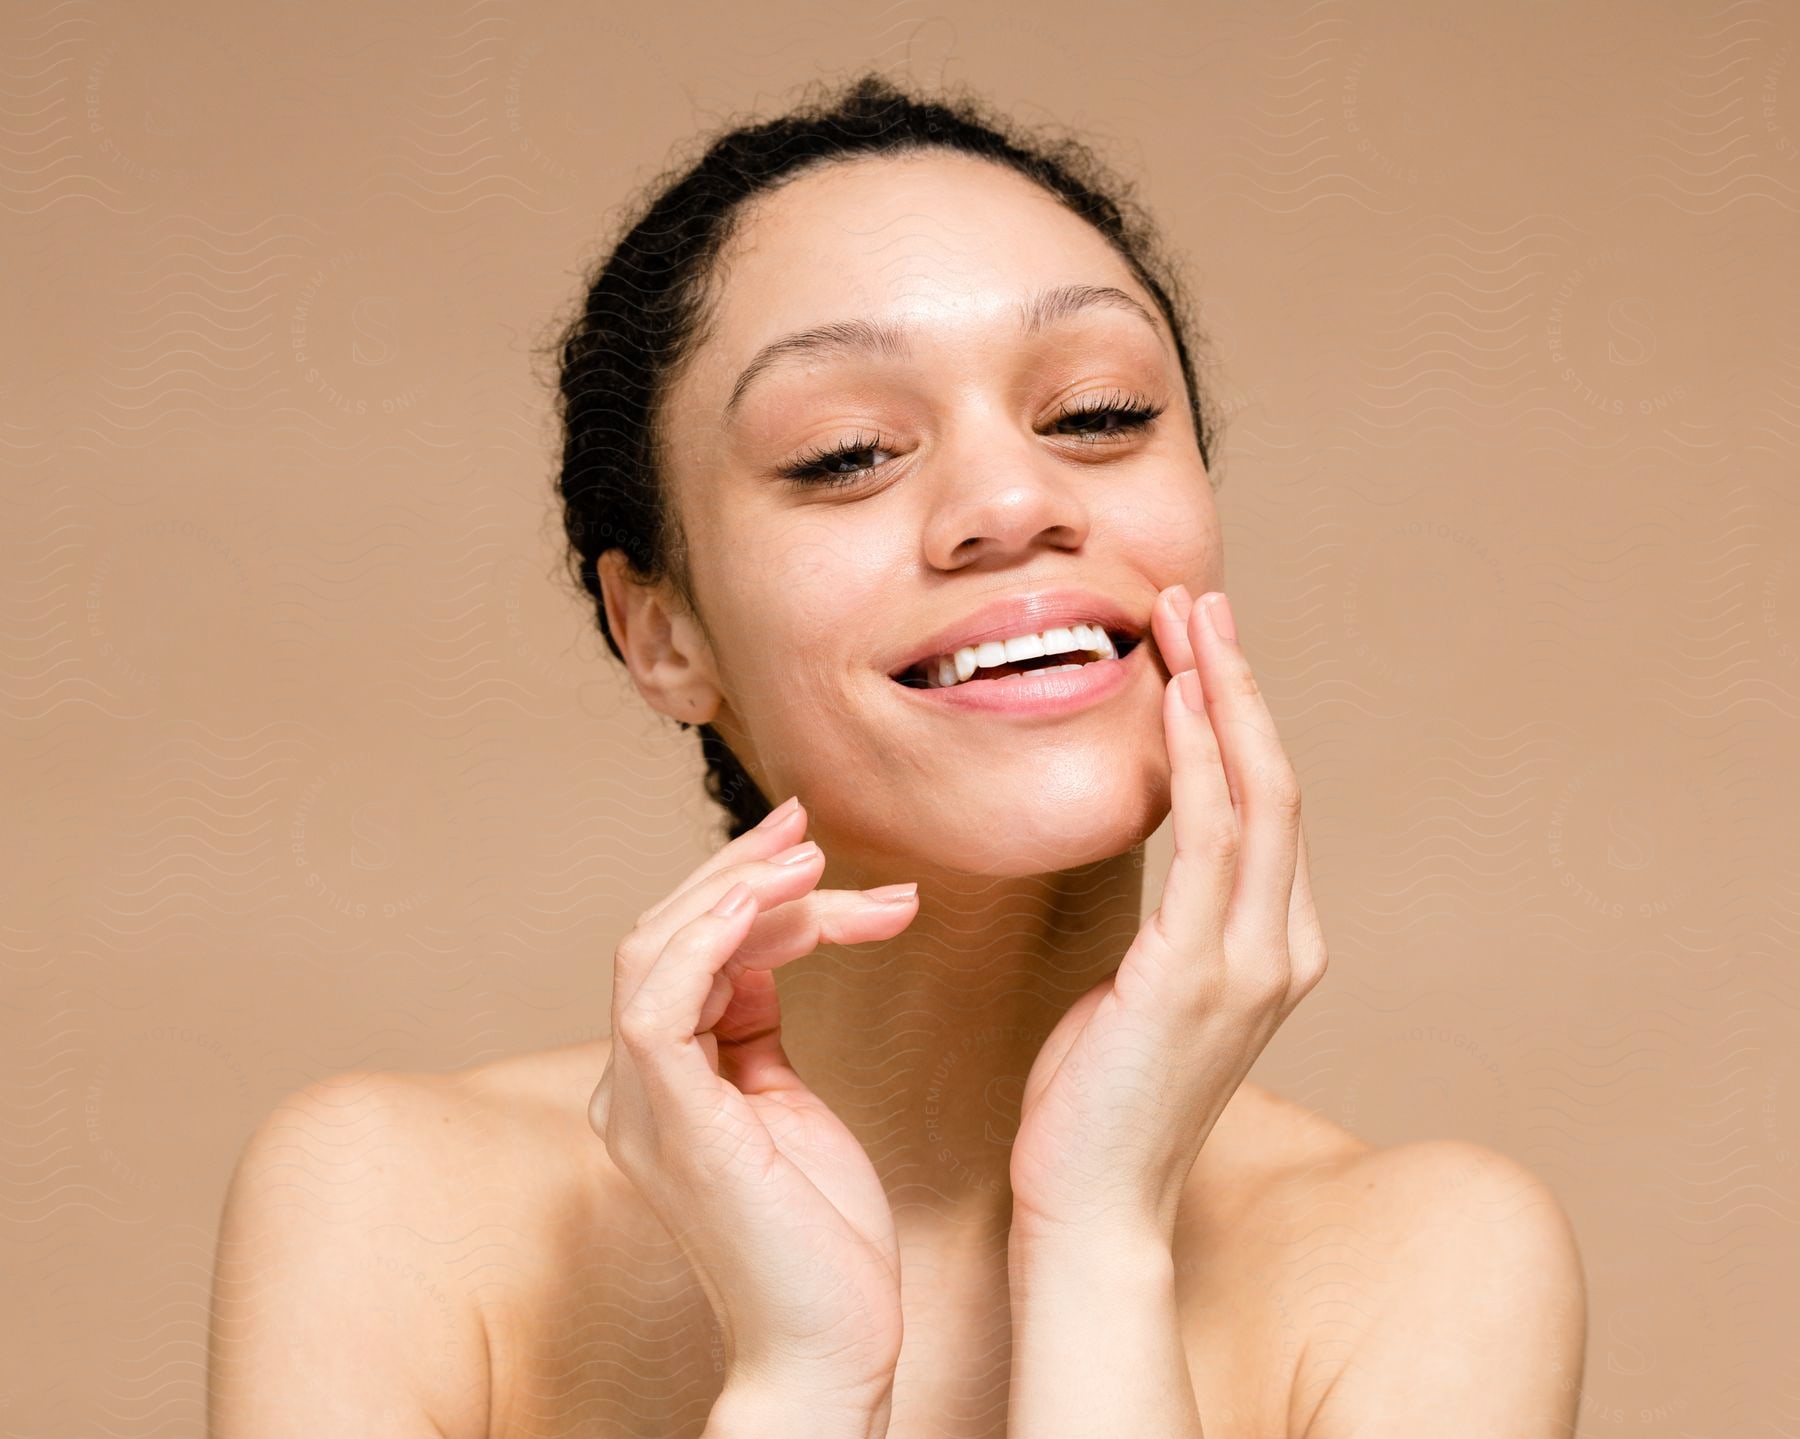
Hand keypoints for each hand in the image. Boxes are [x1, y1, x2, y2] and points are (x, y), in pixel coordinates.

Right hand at [589, 797, 920, 1403]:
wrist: (830, 1341)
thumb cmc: (819, 1236)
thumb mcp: (786, 1102)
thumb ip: (756, 1028)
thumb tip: (765, 946)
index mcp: (657, 1084)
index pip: (682, 954)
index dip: (740, 889)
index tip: (804, 841)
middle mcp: (633, 1088)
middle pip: (664, 937)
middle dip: (743, 874)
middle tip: (809, 828)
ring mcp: (644, 1106)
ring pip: (655, 951)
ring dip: (734, 890)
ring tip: (808, 858)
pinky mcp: (673, 1121)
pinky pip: (660, 1000)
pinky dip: (709, 935)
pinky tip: (768, 898)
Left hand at [1008, 587, 1328, 1242]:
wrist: (1092, 1209)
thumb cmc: (1097, 1105)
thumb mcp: (1139, 995)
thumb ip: (1166, 929)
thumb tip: (1154, 872)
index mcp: (1274, 951)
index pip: (1266, 810)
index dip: (1241, 719)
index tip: (1201, 647)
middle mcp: (1281, 949)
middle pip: (1276, 782)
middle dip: (1239, 682)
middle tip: (1200, 601)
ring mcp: (1250, 964)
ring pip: (1256, 794)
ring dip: (1223, 695)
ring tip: (1187, 617)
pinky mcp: (1198, 975)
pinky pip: (1209, 840)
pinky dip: (1199, 757)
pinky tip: (1175, 697)